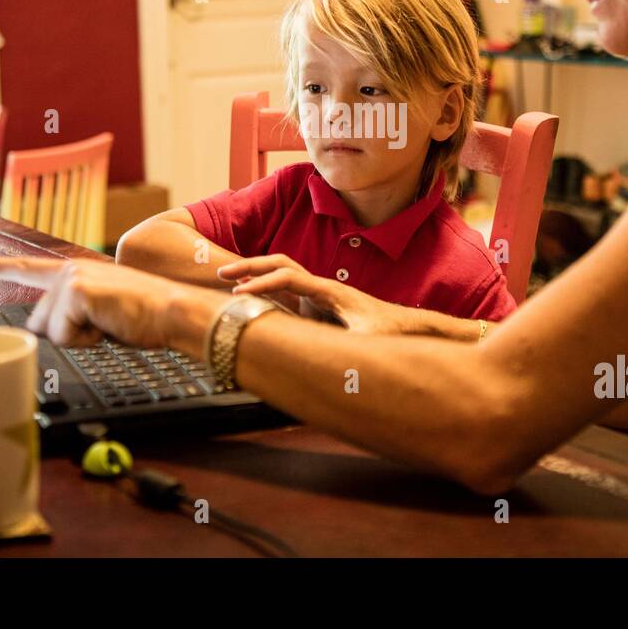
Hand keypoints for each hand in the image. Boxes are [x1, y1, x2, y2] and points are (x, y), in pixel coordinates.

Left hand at [0, 254, 174, 348]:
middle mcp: (68, 269)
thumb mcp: (100, 313)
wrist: (173, 312)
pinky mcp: (77, 290)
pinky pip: (64, 334)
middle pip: (39, 321)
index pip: (23, 268)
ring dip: (79, 338)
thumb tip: (49, 329)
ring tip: (109, 324)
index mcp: (73, 272)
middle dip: (67, 334)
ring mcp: (71, 277)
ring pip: (49, 330)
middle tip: (103, 326)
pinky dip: (86, 339)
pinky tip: (108, 325)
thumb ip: (71, 314)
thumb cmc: (144, 317)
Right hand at [217, 254, 419, 334]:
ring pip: (281, 273)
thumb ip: (350, 349)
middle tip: (221, 271)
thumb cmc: (389, 330)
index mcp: (329, 291)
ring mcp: (318, 295)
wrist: (406, 326)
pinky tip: (248, 300)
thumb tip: (332, 364)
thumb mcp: (370, 342)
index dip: (263, 284)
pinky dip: (264, 290)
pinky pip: (285, 292)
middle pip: (280, 264)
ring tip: (228, 280)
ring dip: (256, 274)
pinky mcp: (317, 306)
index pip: (289, 278)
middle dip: (251, 266)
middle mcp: (321, 287)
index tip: (239, 293)